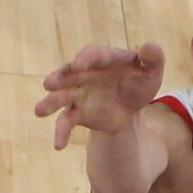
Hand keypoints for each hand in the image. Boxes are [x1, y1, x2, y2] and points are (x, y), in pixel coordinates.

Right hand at [35, 43, 165, 149]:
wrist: (132, 106)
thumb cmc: (140, 82)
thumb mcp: (152, 71)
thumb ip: (153, 59)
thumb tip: (150, 46)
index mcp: (104, 60)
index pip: (93, 55)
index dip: (85, 59)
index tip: (78, 65)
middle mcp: (86, 74)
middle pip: (70, 74)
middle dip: (60, 78)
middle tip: (49, 84)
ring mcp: (79, 93)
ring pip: (62, 97)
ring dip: (51, 103)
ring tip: (39, 111)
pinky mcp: (77, 112)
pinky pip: (66, 121)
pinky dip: (61, 132)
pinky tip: (58, 145)